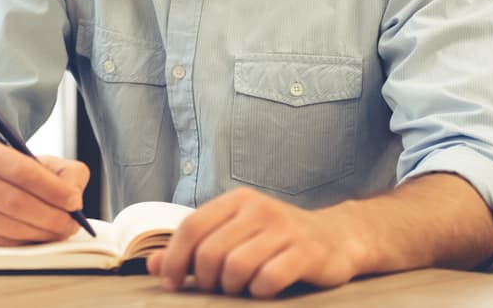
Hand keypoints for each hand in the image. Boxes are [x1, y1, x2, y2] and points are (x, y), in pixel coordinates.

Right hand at [0, 139, 89, 245]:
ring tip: (58, 230)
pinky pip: (1, 245)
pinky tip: (35, 236)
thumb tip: (73, 198)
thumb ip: (66, 172)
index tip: (74, 201)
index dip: (53, 189)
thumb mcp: (39, 161)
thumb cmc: (10, 175)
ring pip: (10, 228)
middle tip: (71, 224)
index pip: (23, 171)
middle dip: (51, 217)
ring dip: (42, 234)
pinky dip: (25, 244)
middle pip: (17, 203)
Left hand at [147, 187, 364, 297]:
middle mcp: (258, 209)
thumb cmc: (276, 240)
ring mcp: (284, 228)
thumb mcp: (234, 236)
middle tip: (216, 289)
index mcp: (236, 201)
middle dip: (206, 279)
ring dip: (232, 288)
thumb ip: (194, 249)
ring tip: (240, 289)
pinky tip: (264, 290)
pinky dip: (260, 291)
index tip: (172, 283)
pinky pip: (269, 278)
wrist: (338, 238)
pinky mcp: (307, 251)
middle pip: (210, 251)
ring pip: (236, 266)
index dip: (175, 259)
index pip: (191, 227)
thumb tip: (153, 266)